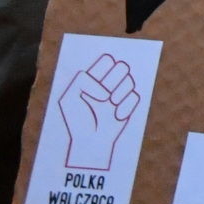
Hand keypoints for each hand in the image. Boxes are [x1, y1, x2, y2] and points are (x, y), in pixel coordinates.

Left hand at [55, 54, 141, 169]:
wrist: (89, 143)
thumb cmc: (76, 121)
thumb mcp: (68, 98)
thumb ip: (81, 82)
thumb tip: (106, 90)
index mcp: (93, 78)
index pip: (107, 60)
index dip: (104, 69)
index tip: (95, 82)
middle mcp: (108, 83)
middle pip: (122, 66)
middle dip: (114, 80)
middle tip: (106, 96)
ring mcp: (120, 94)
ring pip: (130, 80)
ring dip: (120, 93)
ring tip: (110, 105)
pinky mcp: (129, 105)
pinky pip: (135, 97)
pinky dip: (126, 107)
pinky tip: (116, 117)